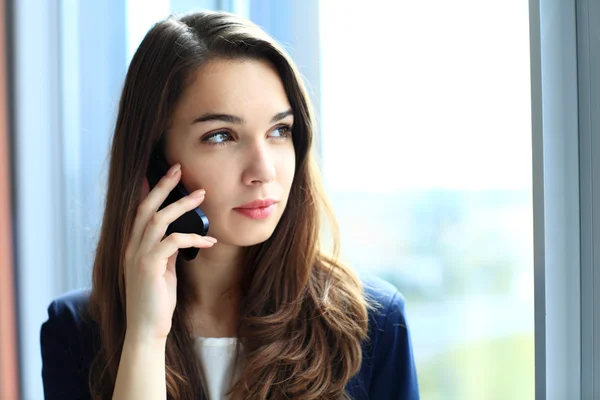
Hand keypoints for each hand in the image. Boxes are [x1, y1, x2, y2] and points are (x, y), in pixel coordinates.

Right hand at [123, 163, 215, 342]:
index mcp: (133, 246)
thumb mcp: (162, 270)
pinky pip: (173, 241)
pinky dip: (193, 236)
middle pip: (145, 207)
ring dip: (181, 205)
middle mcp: (131, 247)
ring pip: (158, 219)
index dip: (149, 190)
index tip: (162, 172)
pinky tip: (209, 240)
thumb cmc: (156, 300)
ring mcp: (137, 255)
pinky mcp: (149, 265)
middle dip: (162, 186)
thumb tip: (179, 235)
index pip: (139, 211)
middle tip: (178, 168)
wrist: (147, 328)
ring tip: (201, 195)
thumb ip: (166, 251)